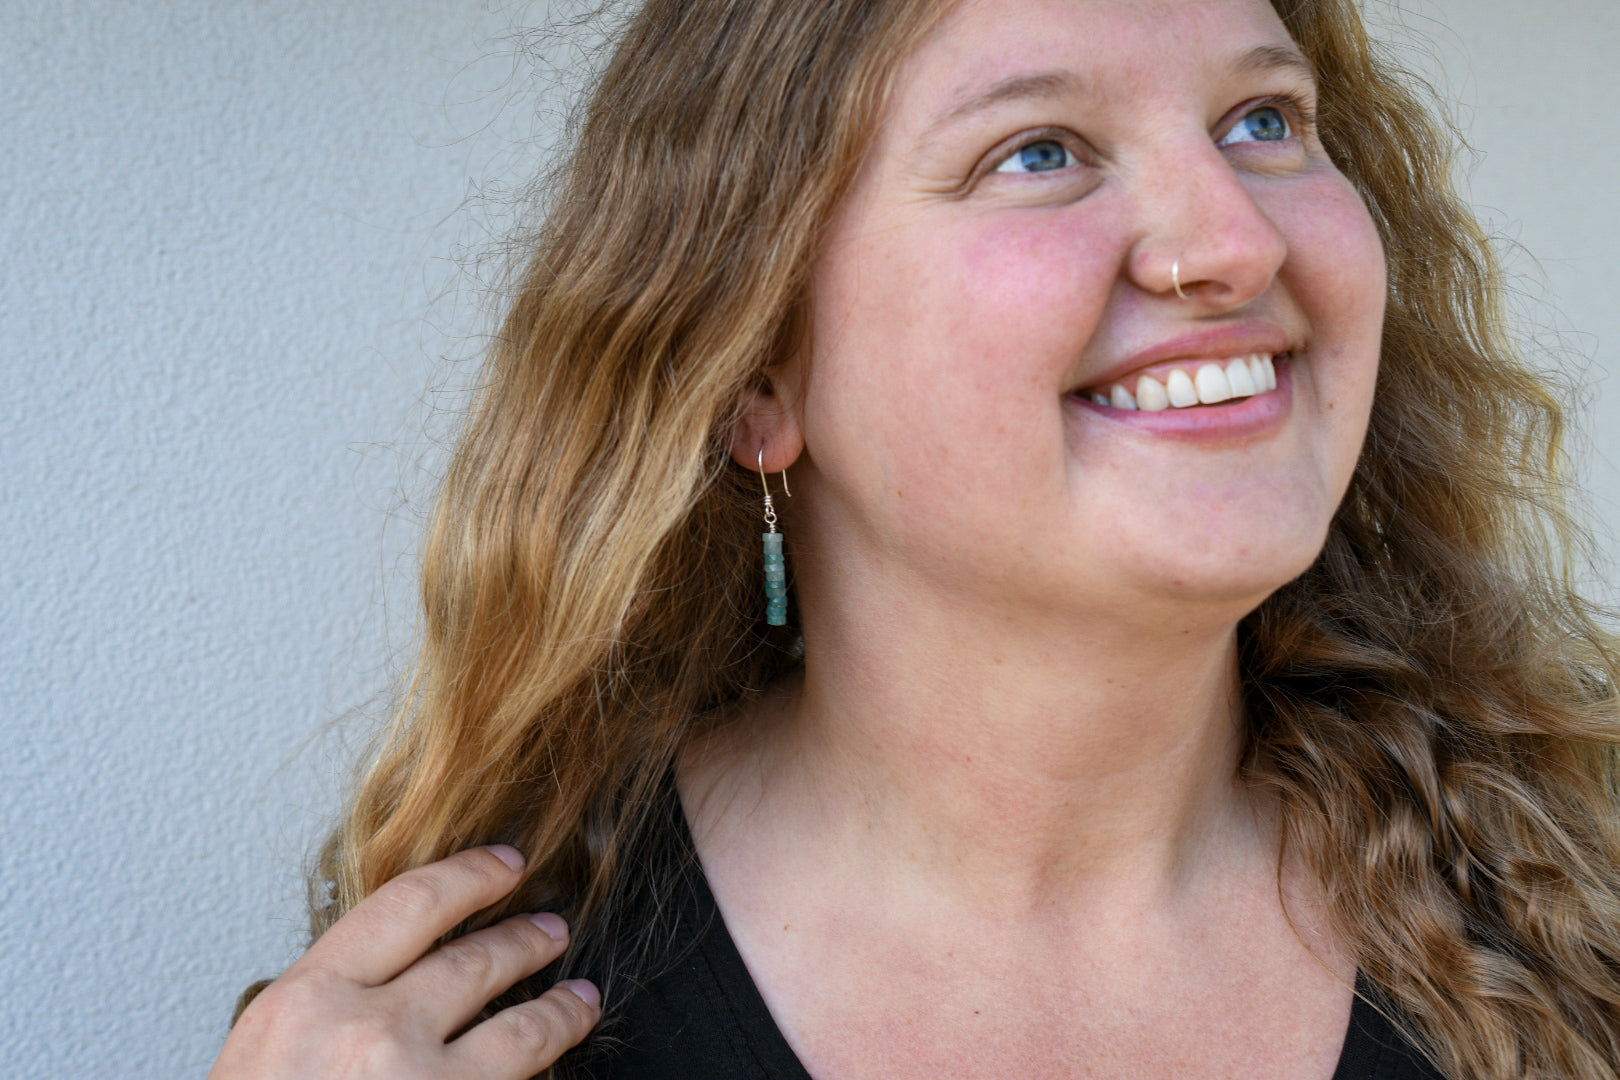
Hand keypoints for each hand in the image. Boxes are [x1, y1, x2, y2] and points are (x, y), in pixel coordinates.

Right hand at [209, 846, 600, 1079]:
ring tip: (580, 997)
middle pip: (475, 960)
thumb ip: (325, 1009)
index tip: (503, 864)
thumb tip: (392, 978)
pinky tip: (562, 1067)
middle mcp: (370, 1032)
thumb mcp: (264, 1058)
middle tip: (551, 928)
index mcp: (308, 999)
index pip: (409, 904)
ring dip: (560, 1008)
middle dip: (524, 940)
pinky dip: (543, 1076)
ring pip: (521, 1028)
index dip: (469, 876)